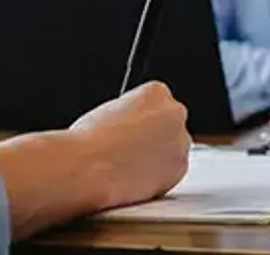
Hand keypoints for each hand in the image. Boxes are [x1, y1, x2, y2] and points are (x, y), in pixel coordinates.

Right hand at [70, 81, 189, 208]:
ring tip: (130, 164)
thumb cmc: (90, 140)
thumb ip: (133, 112)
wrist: (88, 167)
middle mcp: (175, 113)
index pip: (156, 103)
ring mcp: (181, 141)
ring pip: (173, 149)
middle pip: (170, 125)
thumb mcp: (110, 108)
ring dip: (158, 156)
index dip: (140, 119)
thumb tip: (136, 126)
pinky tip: (136, 177)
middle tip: (131, 149)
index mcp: (157, 92)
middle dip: (155, 136)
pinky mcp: (180, 168)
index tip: (131, 129)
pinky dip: (158, 176)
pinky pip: (171, 172)